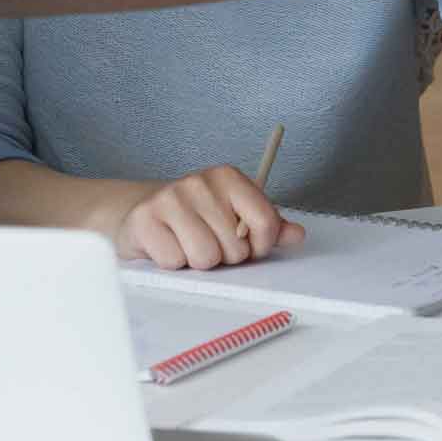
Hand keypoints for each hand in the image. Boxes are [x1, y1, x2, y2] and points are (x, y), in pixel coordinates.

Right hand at [114, 166, 306, 270]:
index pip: (265, 222)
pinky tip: (168, 245)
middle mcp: (199, 182)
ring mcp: (170, 199)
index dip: (260, 246)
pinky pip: (174, 262)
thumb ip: (268, 225)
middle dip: (224, 256)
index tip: (248, 245)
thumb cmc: (197, 217)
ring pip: (205, 258)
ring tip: (188, 244)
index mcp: (229, 178)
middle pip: (234, 248)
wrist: (146, 211)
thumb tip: (296, 235)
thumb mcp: (235, 215)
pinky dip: (172, 262)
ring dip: (198, 261)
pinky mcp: (145, 220)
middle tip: (208, 242)